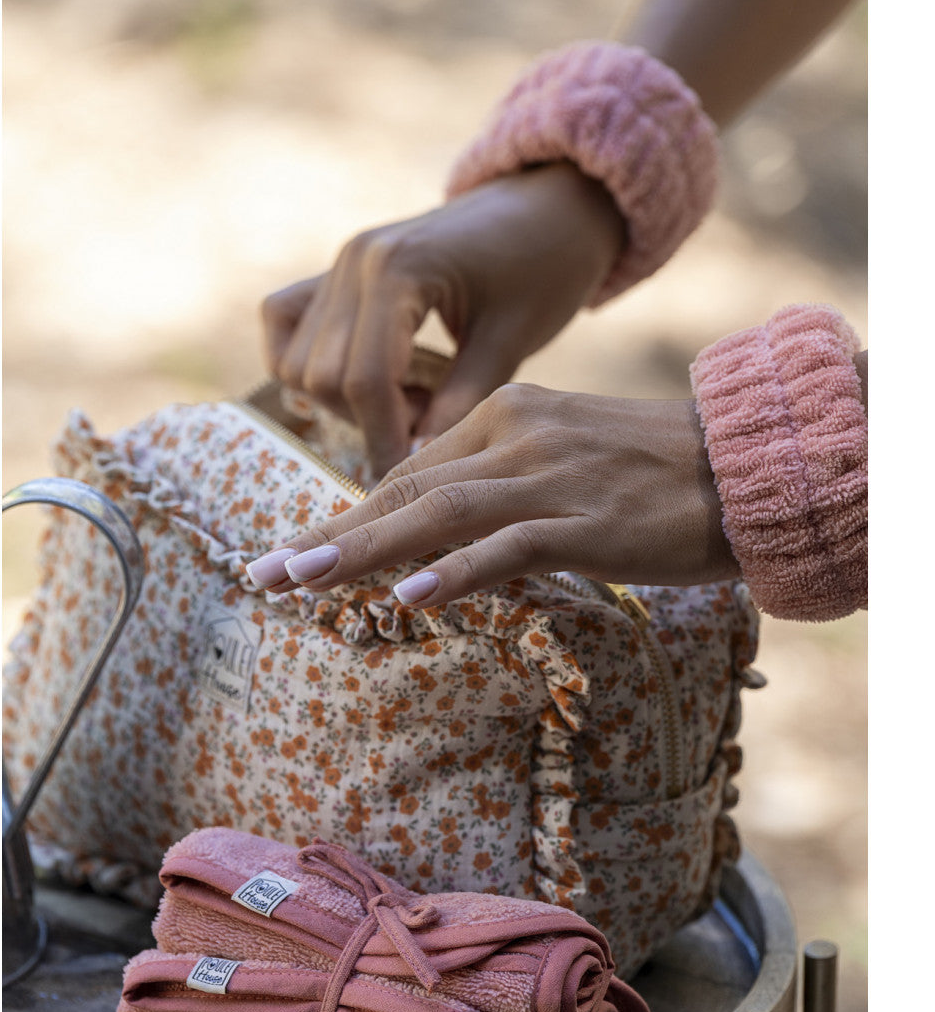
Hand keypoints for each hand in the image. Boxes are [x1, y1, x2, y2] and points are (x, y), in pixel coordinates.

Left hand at [246, 382, 739, 604]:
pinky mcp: (588, 517)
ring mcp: (549, 475)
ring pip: (438, 514)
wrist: (748, 462)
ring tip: (299, 582)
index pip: (410, 473)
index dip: (348, 515)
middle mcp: (514, 435)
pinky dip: (457, 571)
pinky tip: (407, 595)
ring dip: (362, 551)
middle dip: (329, 535)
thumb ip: (498, 491)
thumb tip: (437, 540)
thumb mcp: (563, 466)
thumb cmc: (656, 474)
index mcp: (504, 416)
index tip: (295, 551)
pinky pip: (509, 545)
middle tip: (262, 573)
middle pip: (405, 490)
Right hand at [261, 162, 624, 476]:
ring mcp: (338, 263)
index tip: (412, 474)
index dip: (385, 439)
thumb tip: (418, 461)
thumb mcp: (514, 339)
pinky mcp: (335, 272)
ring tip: (416, 394)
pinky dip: (312, 365)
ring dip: (347, 398)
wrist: (548, 206)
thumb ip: (462, 401)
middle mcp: (354, 260)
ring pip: (298, 363)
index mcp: (398, 268)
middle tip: (432, 418)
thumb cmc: (544, 266)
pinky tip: (371, 377)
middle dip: (371, 419)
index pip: (365, 379)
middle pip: (323, 377)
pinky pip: (284, 327)